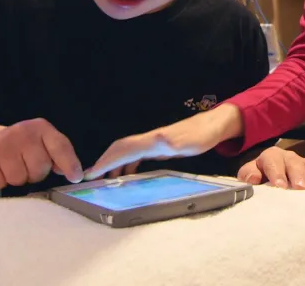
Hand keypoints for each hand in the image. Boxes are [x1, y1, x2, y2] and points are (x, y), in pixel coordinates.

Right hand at [0, 118, 82, 188]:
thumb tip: (71, 173)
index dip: (70, 164)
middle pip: (40, 169)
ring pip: (19, 179)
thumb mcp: (40, 143)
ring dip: (16, 179)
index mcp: (41, 127)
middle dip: (35, 174)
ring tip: (9, 167)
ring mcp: (2, 143)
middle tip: (25, 165)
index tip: (75, 178)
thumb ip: (57, 155)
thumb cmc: (18, 146)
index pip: (60, 147)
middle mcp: (23, 132)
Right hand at [84, 105, 242, 180]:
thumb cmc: (201, 135)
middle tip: (91, 178)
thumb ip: (171, 142)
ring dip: (114, 164)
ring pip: (127, 152)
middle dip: (104, 162)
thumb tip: (157, 140)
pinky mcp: (159, 146)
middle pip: (120, 149)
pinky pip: (137, 155)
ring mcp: (154, 142)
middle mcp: (149, 140)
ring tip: (106, 179)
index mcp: (151, 140)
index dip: (105, 161)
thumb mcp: (188, 142)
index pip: (122, 150)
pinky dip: (128, 164)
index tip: (90, 173)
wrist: (214, 125)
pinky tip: (128, 174)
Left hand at [237, 146, 304, 189]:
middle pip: (293, 161)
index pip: (271, 160)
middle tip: (301, 188)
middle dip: (297, 173)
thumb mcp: (250, 178)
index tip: (280, 186)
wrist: (268, 184)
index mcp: (269, 158)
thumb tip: (253, 178)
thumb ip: (247, 176)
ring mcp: (302, 162)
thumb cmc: (259, 183)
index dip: (276, 172)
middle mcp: (287, 157)